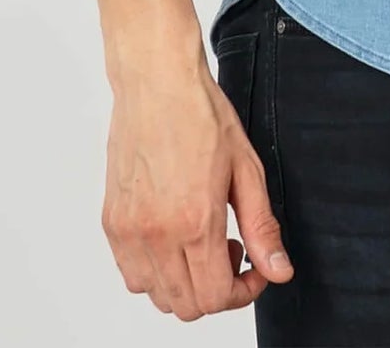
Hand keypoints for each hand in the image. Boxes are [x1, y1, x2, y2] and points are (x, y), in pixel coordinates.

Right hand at [101, 59, 293, 320]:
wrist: (157, 83)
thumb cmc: (201, 115)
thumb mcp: (247, 169)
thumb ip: (262, 227)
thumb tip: (279, 270)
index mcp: (194, 221)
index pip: (215, 297)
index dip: (243, 292)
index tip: (254, 270)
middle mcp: (155, 234)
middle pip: (186, 305)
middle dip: (217, 289)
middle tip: (232, 249)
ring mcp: (128, 230)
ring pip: (156, 295)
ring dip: (185, 283)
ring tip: (202, 241)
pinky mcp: (111, 222)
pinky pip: (131, 273)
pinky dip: (156, 270)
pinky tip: (174, 236)